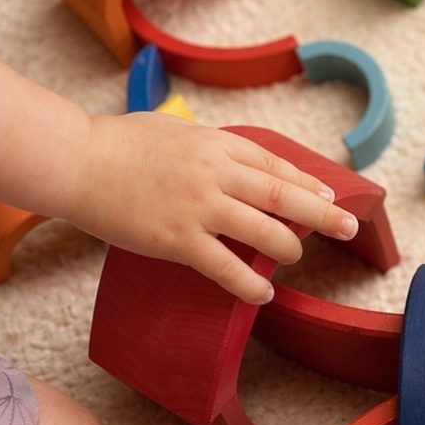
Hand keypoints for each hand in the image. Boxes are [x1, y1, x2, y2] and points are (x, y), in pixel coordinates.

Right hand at [64, 112, 358, 303]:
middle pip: (284, 196)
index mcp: (216, 144)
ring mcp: (198, 207)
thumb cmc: (117, 143)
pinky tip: (264, 294)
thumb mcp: (173, 130)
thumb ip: (207, 145)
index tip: (330, 194)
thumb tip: (231, 157)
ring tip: (294, 259)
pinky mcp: (177, 239)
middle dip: (322, 214)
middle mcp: (215, 173)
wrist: (75, 162)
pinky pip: (226, 267)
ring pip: (264, 231)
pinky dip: (250, 283)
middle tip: (349, 227)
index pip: (275, 165)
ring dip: (288, 249)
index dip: (307, 182)